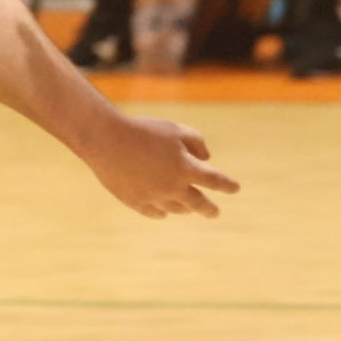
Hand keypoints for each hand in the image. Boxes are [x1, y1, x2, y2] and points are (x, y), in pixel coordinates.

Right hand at [82, 112, 240, 218]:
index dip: (227, 184)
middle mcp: (174, 187)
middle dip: (209, 209)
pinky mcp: (136, 202)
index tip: (235, 188)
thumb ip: (195, 141)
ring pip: (177, 209)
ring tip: (188, 207)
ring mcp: (154, 197)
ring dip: (185, 208)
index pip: (215, 180)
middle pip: (199, 204)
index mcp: (186, 168)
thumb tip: (206, 158)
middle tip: (215, 212)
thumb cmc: (142, 130)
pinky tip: (164, 210)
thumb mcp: (173, 128)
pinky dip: (162, 211)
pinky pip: (155, 212)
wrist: (106, 140)